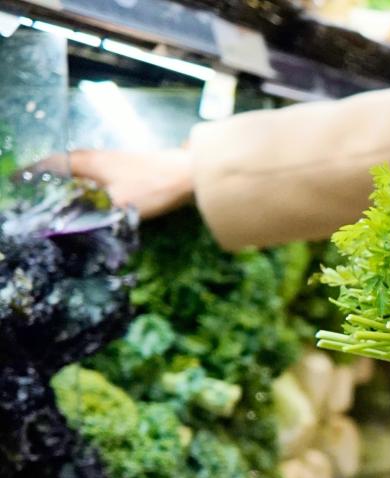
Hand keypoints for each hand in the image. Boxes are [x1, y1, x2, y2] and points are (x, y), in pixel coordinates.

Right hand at [41, 147, 195, 219]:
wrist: (190, 173)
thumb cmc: (153, 187)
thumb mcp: (118, 205)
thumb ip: (91, 215)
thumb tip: (67, 226)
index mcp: (89, 162)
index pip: (51, 164)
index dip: (32, 173)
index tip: (17, 181)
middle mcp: (97, 156)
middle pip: (64, 164)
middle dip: (47, 176)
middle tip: (34, 189)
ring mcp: (114, 159)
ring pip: (81, 168)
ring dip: (67, 178)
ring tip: (56, 194)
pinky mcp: (127, 166)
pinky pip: (96, 172)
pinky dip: (85, 181)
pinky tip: (89, 194)